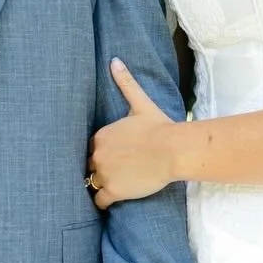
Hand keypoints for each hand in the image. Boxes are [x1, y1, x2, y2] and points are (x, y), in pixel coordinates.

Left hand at [87, 59, 179, 207]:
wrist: (172, 150)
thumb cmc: (159, 126)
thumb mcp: (140, 103)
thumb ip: (126, 82)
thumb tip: (115, 60)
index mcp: (101, 135)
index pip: (94, 147)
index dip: (103, 152)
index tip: (113, 156)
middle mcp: (97, 154)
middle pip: (90, 165)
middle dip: (99, 168)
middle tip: (113, 173)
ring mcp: (104, 173)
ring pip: (92, 182)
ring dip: (98, 185)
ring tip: (109, 187)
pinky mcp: (113, 190)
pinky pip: (98, 200)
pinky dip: (101, 202)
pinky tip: (107, 202)